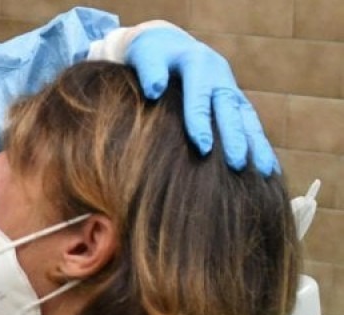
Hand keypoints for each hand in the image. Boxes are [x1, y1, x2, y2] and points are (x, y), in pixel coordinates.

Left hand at [126, 25, 277, 174]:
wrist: (166, 44)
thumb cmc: (149, 53)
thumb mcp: (144, 54)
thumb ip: (149, 70)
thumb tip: (154, 90)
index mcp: (198, 62)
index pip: (199, 96)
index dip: (200, 121)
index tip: (202, 148)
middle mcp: (220, 75)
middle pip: (230, 109)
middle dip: (234, 137)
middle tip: (237, 165)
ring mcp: (230, 89)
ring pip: (248, 118)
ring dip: (257, 145)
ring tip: (265, 172)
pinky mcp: (234, 102)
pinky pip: (251, 125)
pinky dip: (260, 145)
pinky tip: (269, 170)